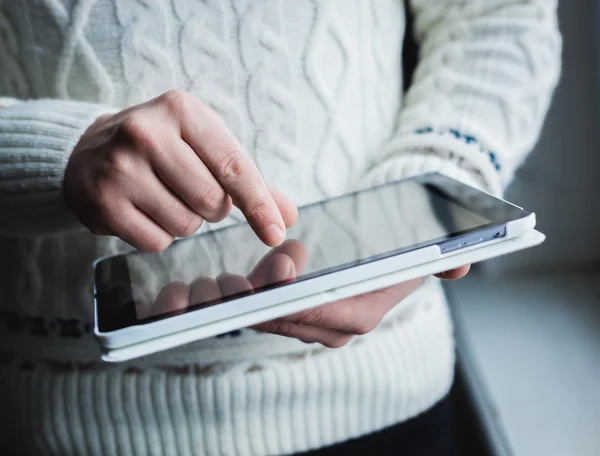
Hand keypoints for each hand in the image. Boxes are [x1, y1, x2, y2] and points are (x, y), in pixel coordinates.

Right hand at [64, 90, 296, 251]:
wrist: (88, 151)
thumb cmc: (162, 148)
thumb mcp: (203, 145)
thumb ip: (248, 179)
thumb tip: (287, 216)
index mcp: (181, 110)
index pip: (233, 166)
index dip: (259, 204)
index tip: (276, 232)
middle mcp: (146, 134)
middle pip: (212, 201)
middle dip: (213, 207)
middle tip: (191, 189)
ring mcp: (120, 169)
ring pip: (186, 225)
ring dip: (186, 221)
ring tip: (163, 195)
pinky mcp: (103, 204)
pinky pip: (157, 241)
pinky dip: (160, 235)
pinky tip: (144, 210)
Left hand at [144, 239, 469, 347]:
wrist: (375, 256)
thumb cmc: (389, 248)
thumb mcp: (417, 251)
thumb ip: (439, 259)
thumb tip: (462, 264)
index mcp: (360, 314)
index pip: (327, 312)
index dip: (301, 296)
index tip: (278, 271)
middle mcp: (330, 328)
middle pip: (285, 317)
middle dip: (254, 300)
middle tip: (222, 278)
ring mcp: (303, 325)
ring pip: (262, 317)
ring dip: (232, 305)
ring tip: (202, 284)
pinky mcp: (282, 314)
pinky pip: (251, 312)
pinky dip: (229, 303)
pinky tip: (203, 286)